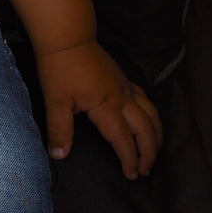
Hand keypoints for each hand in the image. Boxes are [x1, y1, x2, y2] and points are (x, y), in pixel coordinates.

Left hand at [35, 39, 162, 178]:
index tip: (131, 175)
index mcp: (107, 106)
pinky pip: (144, 98)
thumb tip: (59, 154)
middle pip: (146, 130)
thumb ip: (59, 129)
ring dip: (156, 134)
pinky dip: (151, 114)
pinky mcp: (123, 78)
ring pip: (151, 114)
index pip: (124, 140)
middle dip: (149, 152)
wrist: (67, 37)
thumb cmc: (60, 67)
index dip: (129, 160)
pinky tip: (147, 119)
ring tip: (155, 151)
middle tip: (146, 170)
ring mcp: (125, 86)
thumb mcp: (55, 100)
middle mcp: (122, 97)